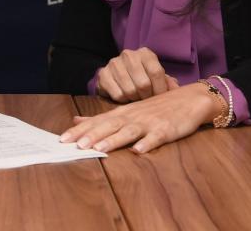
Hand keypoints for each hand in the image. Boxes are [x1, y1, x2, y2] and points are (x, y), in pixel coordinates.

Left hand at [61, 82, 220, 152]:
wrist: (189, 99)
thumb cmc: (156, 107)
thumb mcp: (126, 111)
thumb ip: (101, 118)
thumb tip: (76, 120)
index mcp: (122, 114)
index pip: (97, 122)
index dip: (80, 131)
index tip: (62, 139)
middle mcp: (132, 117)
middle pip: (109, 126)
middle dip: (92, 135)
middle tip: (75, 145)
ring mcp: (149, 123)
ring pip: (129, 131)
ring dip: (114, 140)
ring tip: (100, 149)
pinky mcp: (166, 129)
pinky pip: (156, 137)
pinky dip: (147, 143)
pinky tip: (139, 150)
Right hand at [95, 47, 178, 102]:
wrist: (118, 76)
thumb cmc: (143, 78)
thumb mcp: (157, 78)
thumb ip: (168, 84)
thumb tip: (176, 90)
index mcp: (145, 53)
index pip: (156, 73)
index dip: (160, 90)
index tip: (160, 99)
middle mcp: (129, 55)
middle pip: (143, 84)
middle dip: (147, 97)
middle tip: (146, 99)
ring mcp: (114, 63)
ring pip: (130, 91)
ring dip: (135, 99)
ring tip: (136, 97)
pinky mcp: (102, 74)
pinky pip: (117, 94)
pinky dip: (123, 100)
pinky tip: (125, 96)